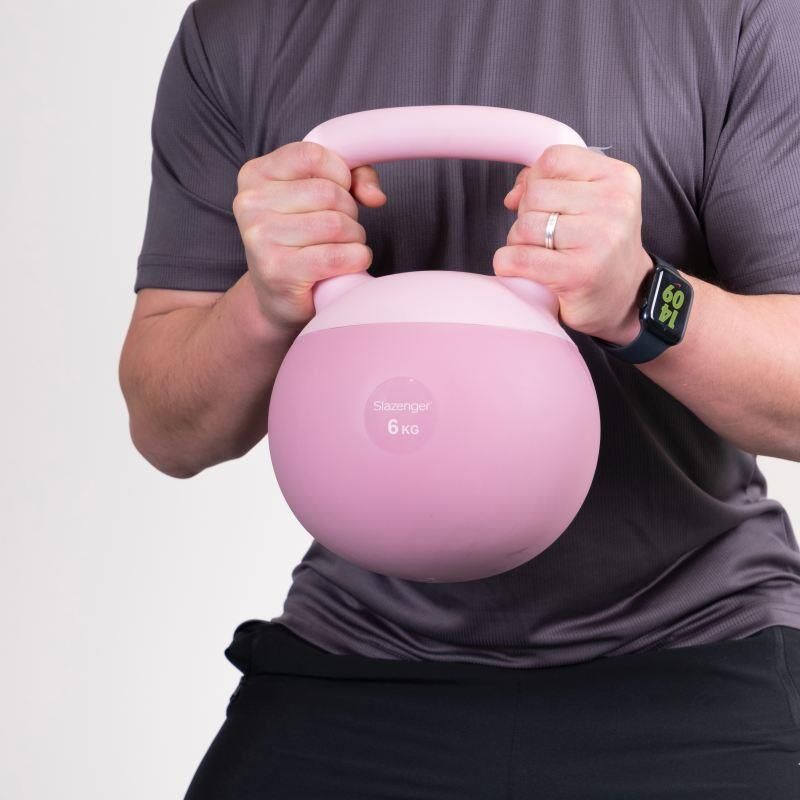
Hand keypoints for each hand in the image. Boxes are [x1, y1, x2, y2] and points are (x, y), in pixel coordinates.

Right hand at [233, 141, 386, 332]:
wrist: (277, 297)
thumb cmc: (302, 241)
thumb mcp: (319, 197)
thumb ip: (353, 178)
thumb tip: (375, 195)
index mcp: (255, 175)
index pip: (313, 154)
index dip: (341, 174)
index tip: (342, 192)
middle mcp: (250, 203)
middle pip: (329, 193)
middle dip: (350, 212)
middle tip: (342, 230)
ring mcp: (260, 237)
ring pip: (336, 224)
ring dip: (354, 238)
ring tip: (343, 247)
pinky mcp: (277, 270)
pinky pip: (336, 256)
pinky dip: (356, 259)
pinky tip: (349, 263)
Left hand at [494, 144, 652, 344]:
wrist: (625, 297)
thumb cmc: (600, 247)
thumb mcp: (592, 201)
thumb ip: (554, 182)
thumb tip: (515, 193)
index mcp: (619, 179)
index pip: (554, 159)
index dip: (535, 180)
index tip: (544, 202)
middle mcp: (614, 206)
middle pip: (535, 194)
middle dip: (527, 215)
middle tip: (546, 236)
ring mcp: (598, 240)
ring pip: (524, 225)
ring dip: (519, 242)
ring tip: (541, 254)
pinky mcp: (576, 274)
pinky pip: (518, 257)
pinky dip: (508, 263)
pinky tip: (523, 269)